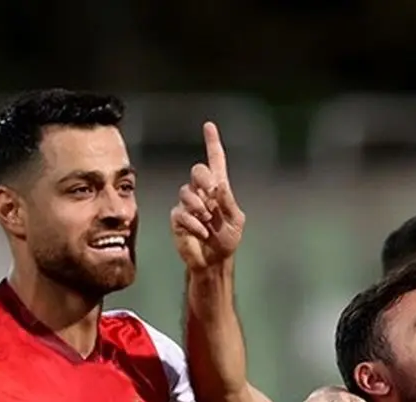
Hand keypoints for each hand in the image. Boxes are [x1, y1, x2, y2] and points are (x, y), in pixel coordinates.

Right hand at [171, 122, 244, 269]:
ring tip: (207, 222)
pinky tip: (201, 233)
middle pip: (198, 171)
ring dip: (199, 208)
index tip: (209, 126)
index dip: (212, 143)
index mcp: (219, 189)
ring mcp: (188, 204)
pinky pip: (181, 213)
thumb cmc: (227, 240)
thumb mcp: (236, 220)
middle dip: (203, 179)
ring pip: (187, 192)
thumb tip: (219, 185)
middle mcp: (202, 192)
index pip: (215, 161)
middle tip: (211, 194)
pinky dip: (194, 224)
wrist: (213, 261)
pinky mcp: (178, 218)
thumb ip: (229, 202)